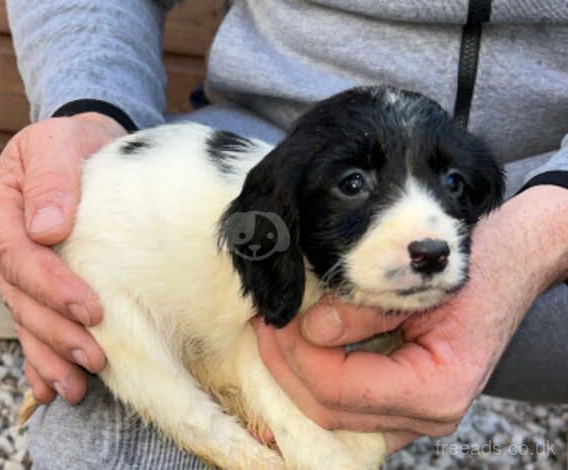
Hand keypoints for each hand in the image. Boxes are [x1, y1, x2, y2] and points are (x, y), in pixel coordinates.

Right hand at [0, 112, 126, 403]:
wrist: (86, 149)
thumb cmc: (74, 142)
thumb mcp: (61, 142)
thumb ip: (52, 179)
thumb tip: (47, 228)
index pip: (18, 257)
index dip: (52, 287)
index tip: (91, 309)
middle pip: (22, 297)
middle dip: (57, 331)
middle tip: (95, 356)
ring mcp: (15, 269)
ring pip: (26, 318)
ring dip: (50, 355)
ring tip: (77, 386)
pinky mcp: (36, 284)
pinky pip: (32, 323)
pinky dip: (41, 357)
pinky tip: (53, 386)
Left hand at [253, 185, 567, 452]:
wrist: (513, 259)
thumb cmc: (478, 264)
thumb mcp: (419, 281)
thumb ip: (363, 310)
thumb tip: (309, 327)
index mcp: (435, 389)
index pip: (339, 389)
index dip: (295, 356)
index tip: (268, 321)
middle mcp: (426, 415)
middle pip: (329, 411)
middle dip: (285, 368)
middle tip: (261, 327)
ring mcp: (415, 413)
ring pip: (333, 414)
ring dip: (296, 376)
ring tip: (272, 336)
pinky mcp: (404, 399)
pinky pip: (348, 404)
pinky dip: (317, 379)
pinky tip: (297, 351)